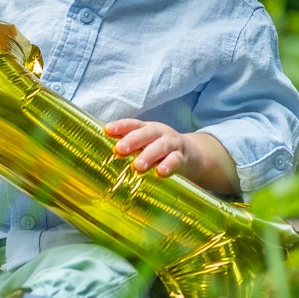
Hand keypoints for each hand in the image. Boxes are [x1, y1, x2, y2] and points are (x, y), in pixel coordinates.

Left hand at [104, 119, 240, 194]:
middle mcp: (160, 133)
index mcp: (147, 128)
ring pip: (161, 147)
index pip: (133, 124)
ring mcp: (172, 144)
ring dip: (149, 155)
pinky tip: (160, 172)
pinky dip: (168, 166)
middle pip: (146, 134)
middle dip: (133, 140)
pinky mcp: (183, 158)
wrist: (192, 155)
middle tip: (120, 149)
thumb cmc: (160, 149)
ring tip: (138, 166)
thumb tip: (106, 152)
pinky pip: (176, 161)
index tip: (107, 130)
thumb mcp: (145, 144)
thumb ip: (129, 146)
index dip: (121, 126)